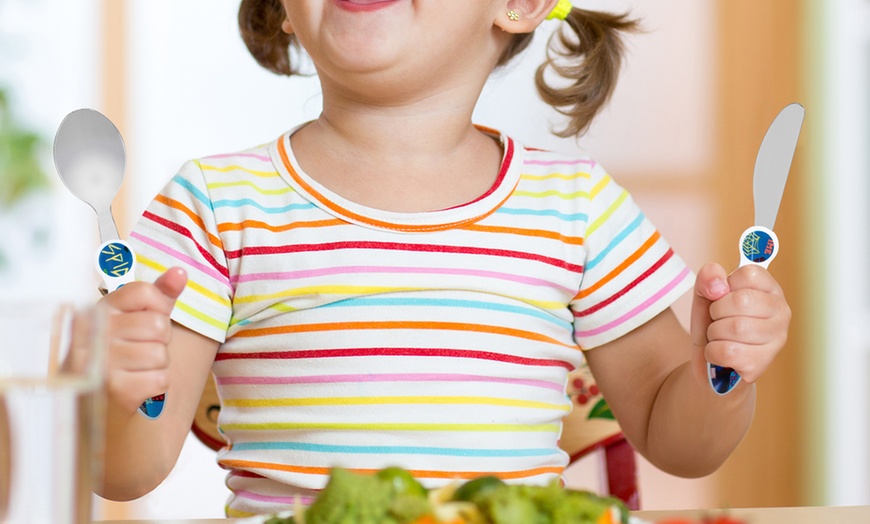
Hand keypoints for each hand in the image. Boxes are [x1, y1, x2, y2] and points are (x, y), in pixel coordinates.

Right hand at [100, 267, 186, 414]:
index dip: (157, 308)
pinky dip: (155, 385)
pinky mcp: (114, 390)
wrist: (97, 400)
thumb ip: (159, 295)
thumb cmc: (122, 351)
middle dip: (159, 341)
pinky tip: (137, 385)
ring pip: (160, 355)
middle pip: (158, 326)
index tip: (143, 320)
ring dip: (157, 365)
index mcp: (98, 309)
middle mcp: (93, 332)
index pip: (144, 292)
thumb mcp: (135, 317)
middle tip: (138, 350)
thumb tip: (180, 272)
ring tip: (135, 369)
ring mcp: (101, 362)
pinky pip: (160, 380)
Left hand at [689, 262, 790, 385]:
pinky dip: (712, 352)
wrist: (707, 360)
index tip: (723, 297)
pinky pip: (728, 352)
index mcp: (770, 288)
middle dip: (717, 311)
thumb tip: (718, 286)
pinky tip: (720, 353)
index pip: (748, 274)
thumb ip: (708, 277)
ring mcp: (776, 339)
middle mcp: (781, 311)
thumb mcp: (705, 293)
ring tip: (719, 336)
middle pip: (741, 301)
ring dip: (714, 332)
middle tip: (718, 320)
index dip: (724, 286)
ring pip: (736, 328)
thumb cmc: (712, 323)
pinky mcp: (762, 363)